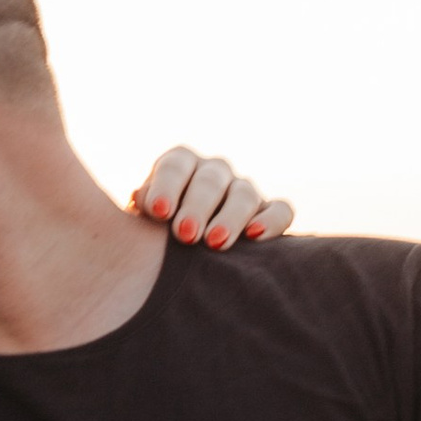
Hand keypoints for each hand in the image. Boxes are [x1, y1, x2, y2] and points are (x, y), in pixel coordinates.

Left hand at [131, 147, 292, 249]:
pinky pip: (280, 210)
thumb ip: (143, 208)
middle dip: (197, 206)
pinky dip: (271, 221)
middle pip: (210, 180)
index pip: (175, 166)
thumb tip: (140, 199)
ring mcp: (242, 189)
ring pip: (244, 194)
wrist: (177, 256)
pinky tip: (255, 236)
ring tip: (215, 243)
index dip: (167, 186)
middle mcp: (213, 172)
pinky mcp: (268, 212)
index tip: (159, 211)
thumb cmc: (151, 234)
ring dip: (230, 218)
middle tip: (185, 234)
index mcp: (179, 164)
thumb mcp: (141, 220)